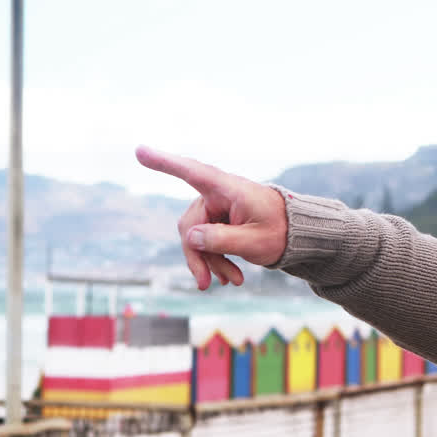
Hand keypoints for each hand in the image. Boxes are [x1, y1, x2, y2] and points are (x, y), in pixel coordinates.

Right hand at [135, 145, 288, 289]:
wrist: (297, 234)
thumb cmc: (281, 231)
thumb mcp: (255, 241)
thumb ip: (222, 239)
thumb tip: (189, 237)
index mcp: (228, 188)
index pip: (192, 172)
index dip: (165, 163)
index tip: (139, 151)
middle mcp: (217, 194)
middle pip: (189, 226)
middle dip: (198, 257)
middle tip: (208, 285)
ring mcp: (215, 207)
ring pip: (196, 239)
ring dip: (211, 262)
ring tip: (234, 281)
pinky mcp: (217, 220)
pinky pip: (205, 242)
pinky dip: (216, 260)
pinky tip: (230, 277)